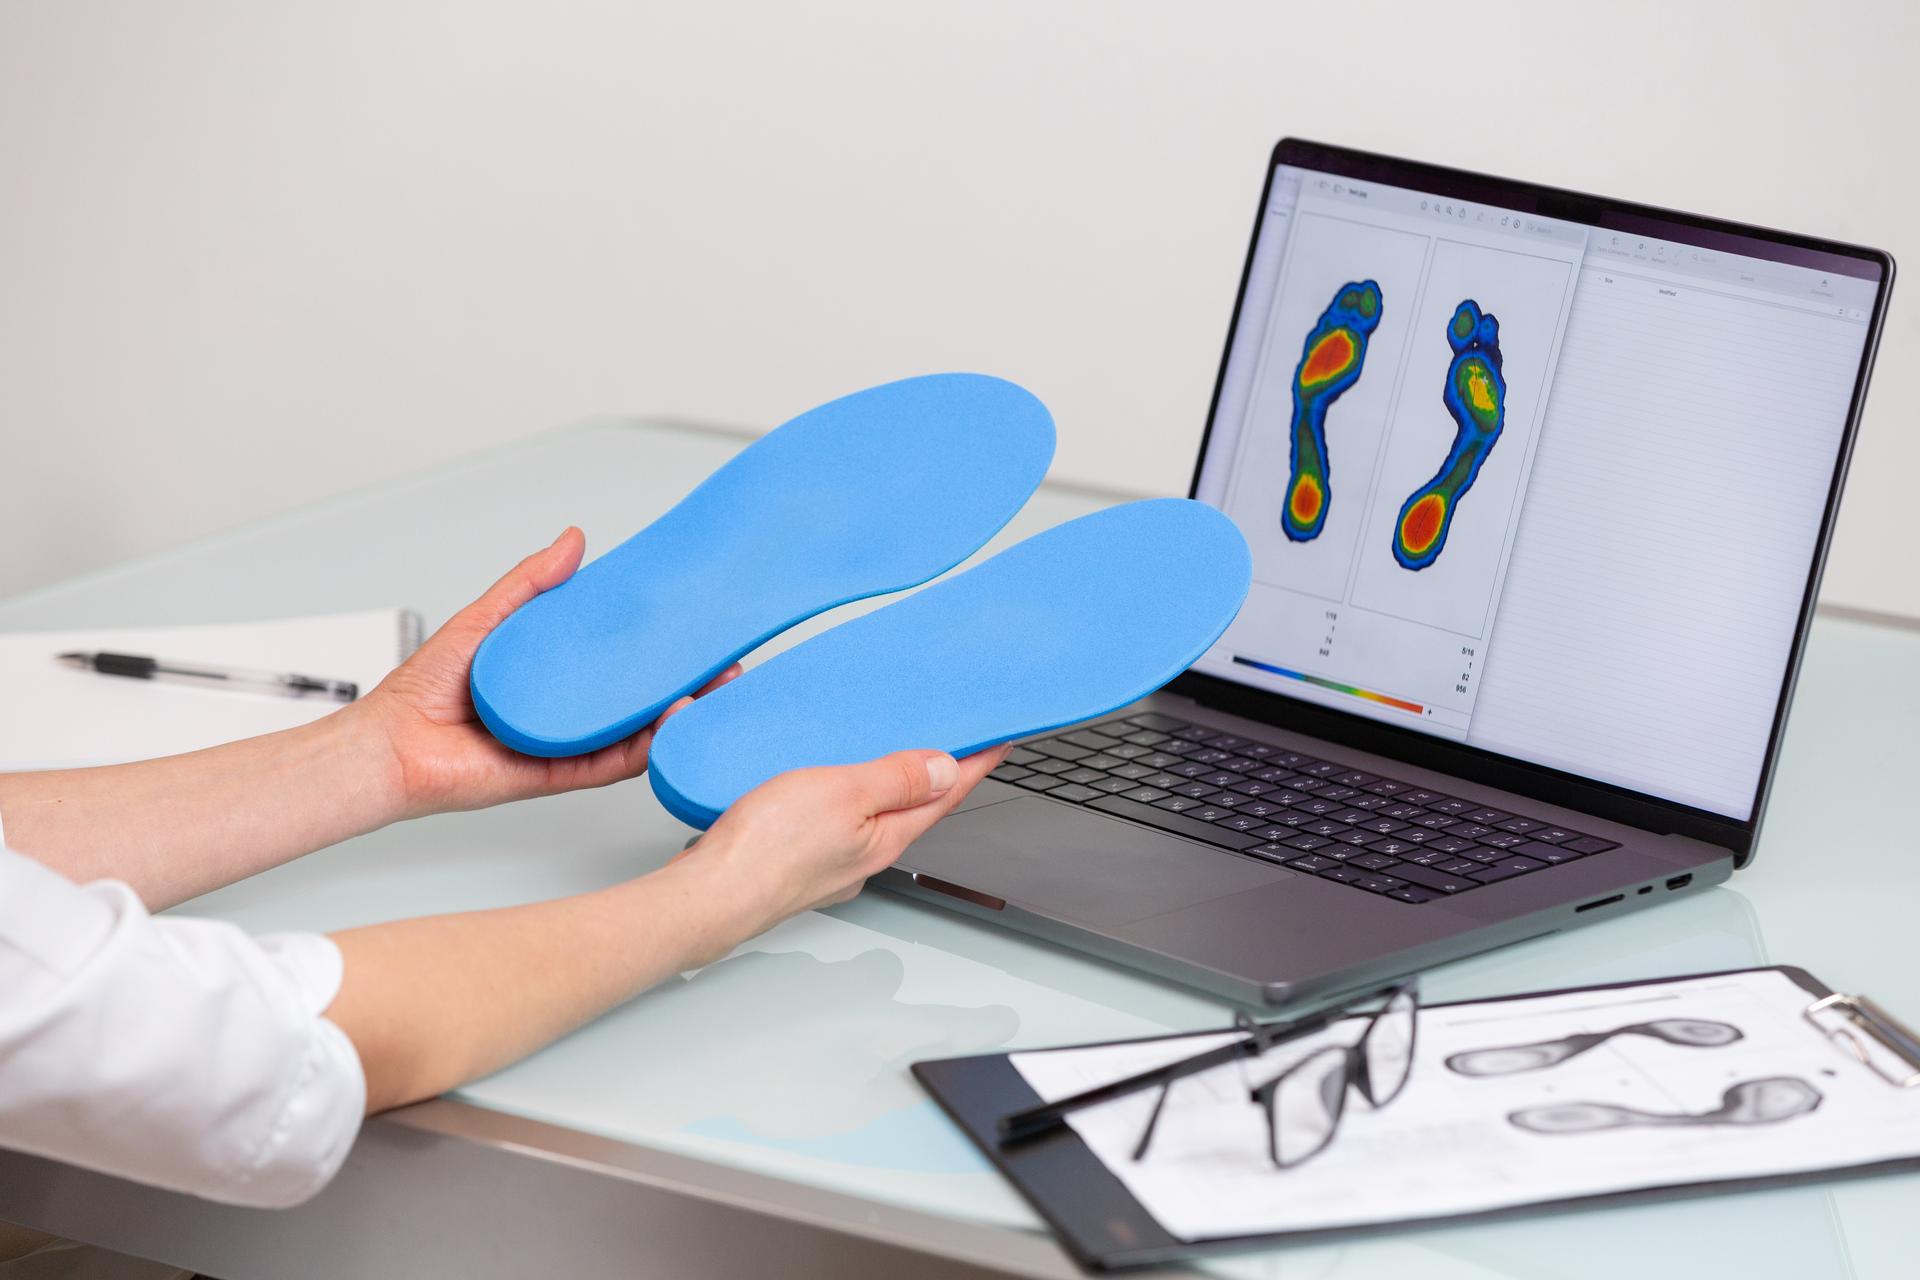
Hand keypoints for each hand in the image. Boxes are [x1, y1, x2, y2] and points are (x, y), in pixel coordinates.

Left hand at [348, 527, 739, 821]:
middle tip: (722, 664)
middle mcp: (568, 710)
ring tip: (709, 691)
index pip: (618, 657)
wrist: (395, 744)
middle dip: (688, 682)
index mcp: (555, 673)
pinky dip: (648, 749)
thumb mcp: (487, 618)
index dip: (659, 645)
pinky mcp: (563, 774)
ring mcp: (570, 743)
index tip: (694, 627)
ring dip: (678, 714)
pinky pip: (616, 765)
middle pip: (641, 697)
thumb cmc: (426, 688)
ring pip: (640, 731)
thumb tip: (571, 541)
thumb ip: (530, 583)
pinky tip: (671, 726)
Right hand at [680, 742, 1010, 940]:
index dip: (973, 766)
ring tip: (887, 756)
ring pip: (870, 818)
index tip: (998, 742)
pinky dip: (842, 800)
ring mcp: (830, 864)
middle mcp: (864, 857)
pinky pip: (833, 824)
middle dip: (932, 776)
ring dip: (885, 787)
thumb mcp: (843, 794)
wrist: (710, 897)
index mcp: (885, 839)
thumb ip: (895, 780)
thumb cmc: (768, 851)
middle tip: (950, 742)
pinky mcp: (796, 863)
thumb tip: (946, 768)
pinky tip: (822, 789)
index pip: (944, 797)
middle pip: (913, 809)